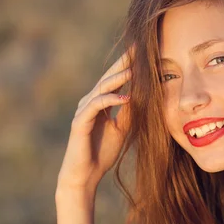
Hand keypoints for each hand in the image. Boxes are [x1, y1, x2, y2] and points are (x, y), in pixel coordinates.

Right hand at [56, 49, 132, 191]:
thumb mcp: (122, 129)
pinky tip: (125, 97)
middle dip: (123, 63)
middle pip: (108, 78)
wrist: (85, 175)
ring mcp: (84, 111)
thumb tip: (143, 95)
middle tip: (138, 48)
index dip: (129, 66)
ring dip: (118, 79)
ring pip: (101, 88)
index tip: (144, 53)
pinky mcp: (80, 122)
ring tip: (134, 70)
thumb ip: (129, 112)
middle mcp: (90, 102)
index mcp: (100, 103)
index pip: (116, 80)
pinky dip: (110, 100)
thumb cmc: (102, 153)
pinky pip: (95, 106)